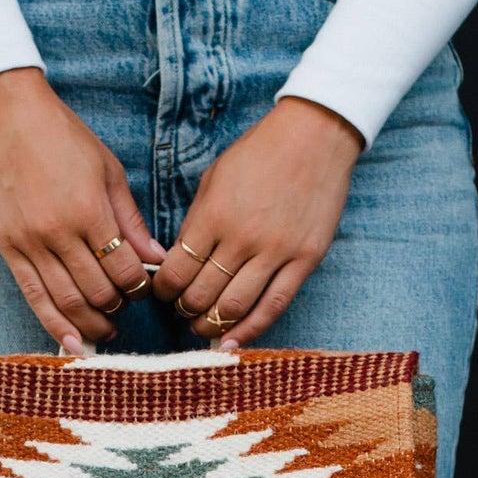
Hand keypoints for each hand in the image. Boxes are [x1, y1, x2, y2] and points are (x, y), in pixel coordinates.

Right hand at [0, 68, 165, 350]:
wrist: (6, 117)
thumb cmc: (62, 138)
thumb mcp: (108, 171)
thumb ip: (130, 220)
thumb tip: (156, 258)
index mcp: (89, 210)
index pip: (123, 268)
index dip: (139, 286)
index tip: (144, 286)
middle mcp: (58, 233)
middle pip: (97, 291)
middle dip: (117, 305)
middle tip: (125, 306)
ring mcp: (30, 244)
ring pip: (66, 301)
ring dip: (91, 322)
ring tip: (106, 330)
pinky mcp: (8, 249)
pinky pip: (34, 297)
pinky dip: (54, 325)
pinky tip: (72, 342)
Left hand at [150, 97, 363, 346]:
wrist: (314, 136)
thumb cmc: (259, 152)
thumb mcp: (214, 178)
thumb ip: (197, 221)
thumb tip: (181, 260)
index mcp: (214, 215)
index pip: (177, 270)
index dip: (164, 289)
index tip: (163, 292)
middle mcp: (242, 239)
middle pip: (202, 294)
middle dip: (184, 309)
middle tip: (182, 310)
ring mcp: (276, 252)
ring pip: (234, 307)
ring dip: (211, 325)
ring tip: (202, 327)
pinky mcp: (304, 260)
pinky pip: (273, 306)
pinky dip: (250, 330)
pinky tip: (232, 341)